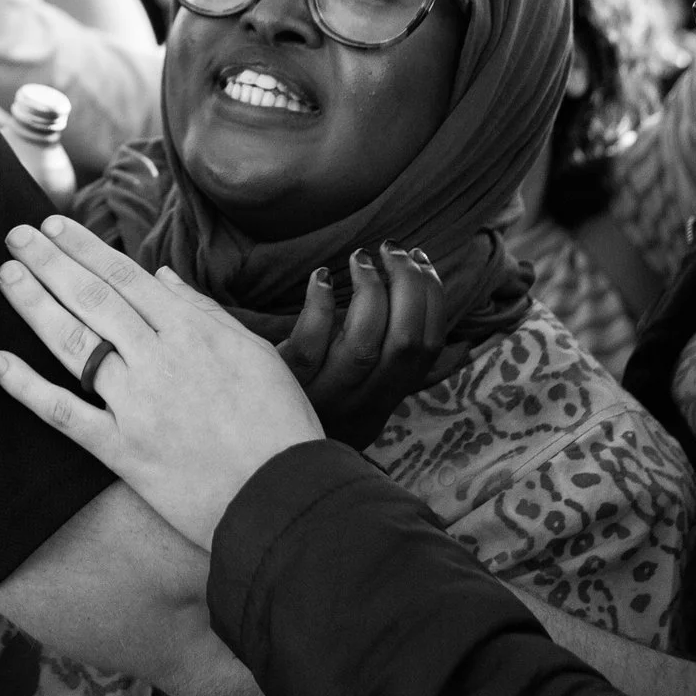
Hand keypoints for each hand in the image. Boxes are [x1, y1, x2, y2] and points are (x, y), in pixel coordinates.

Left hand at [0, 216, 322, 550]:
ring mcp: (136, 405)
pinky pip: (65, 414)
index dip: (84, 248)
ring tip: (7, 274)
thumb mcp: (256, 352)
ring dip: (35, 305)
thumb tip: (161, 275)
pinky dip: (27, 388)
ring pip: (74, 344)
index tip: (53, 226)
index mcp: (193, 332)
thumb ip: (204, 312)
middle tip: (16, 235)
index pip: (126, 277)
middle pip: (93, 299)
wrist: (284, 498)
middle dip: (51, 262)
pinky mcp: (122, 452)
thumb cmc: (280, 423)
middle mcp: (158, 360)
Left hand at [276, 244, 448, 447]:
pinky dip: (318, 307)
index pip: (428, 348)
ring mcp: (325, 397)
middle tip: (393, 250)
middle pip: (404, 343)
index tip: (421, 260)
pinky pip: (308, 347)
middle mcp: (362, 402)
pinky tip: (319, 278)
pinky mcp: (287, 387)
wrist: (262, 446)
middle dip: (408, 286)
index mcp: (387, 398)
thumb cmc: (315, 401)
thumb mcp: (360, 392)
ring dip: (369, 291)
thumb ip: (386, 357)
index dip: (433, 299)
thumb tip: (422, 299)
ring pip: (362, 347)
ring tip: (360, 258)